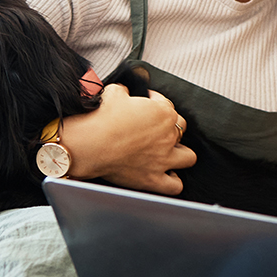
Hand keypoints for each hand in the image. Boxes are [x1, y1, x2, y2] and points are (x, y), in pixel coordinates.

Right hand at [64, 83, 195, 193]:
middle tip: (154, 128)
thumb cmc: (100, 119)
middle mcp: (168, 136)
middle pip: (180, 128)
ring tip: (167, 152)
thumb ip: (125, 92)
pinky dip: (172, 181)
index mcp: (162, 112)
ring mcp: (163, 159)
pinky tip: (165, 176)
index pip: (166, 104)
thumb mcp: (114, 93)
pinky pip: (174, 185)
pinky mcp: (153, 178)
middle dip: (169, 126)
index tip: (147, 104)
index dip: (155, 103)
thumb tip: (124, 93)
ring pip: (188, 157)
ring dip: (180, 154)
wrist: (89, 144)